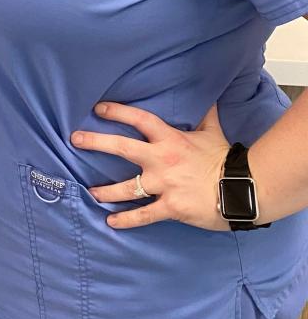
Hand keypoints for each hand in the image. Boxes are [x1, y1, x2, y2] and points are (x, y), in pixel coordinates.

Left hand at [70, 102, 230, 231]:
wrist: (243, 188)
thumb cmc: (225, 159)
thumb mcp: (213, 132)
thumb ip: (205, 115)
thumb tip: (207, 96)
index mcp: (170, 139)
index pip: (139, 120)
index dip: (118, 112)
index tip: (98, 109)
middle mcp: (161, 160)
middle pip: (122, 148)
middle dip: (96, 142)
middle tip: (75, 139)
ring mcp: (163, 184)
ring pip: (126, 187)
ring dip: (106, 190)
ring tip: (91, 192)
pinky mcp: (170, 207)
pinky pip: (143, 215)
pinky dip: (126, 220)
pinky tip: (110, 222)